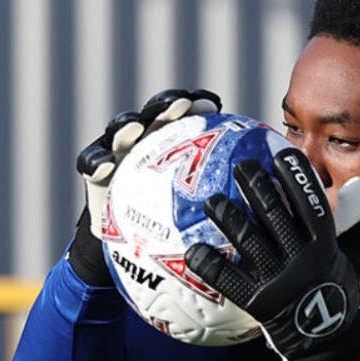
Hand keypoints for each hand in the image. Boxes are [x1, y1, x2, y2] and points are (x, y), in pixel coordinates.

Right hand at [67, 88, 220, 284]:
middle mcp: (148, 145)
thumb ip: (228, 208)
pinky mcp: (96, 174)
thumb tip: (268, 209)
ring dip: (127, 125)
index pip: (189, 119)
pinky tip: (106, 167)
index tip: (213, 105)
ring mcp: (120, 155)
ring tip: (136, 128)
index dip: (199, 105)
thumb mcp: (206, 224)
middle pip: (156, 116)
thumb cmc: (179, 239)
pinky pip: (91, 163)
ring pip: (121, 130)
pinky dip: (97, 162)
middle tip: (180, 104)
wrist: (134, 256)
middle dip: (166, 104)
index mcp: (176, 149)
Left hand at [185, 148, 359, 360]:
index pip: (310, 204)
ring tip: (212, 200)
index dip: (296, 178)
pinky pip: (230, 280)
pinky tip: (193, 251)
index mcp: (325, 246)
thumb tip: (357, 184)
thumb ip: (353, 222)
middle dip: (257, 186)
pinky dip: (211, 265)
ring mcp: (280, 281)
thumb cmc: (338, 294)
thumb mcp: (352, 258)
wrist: (329, 344)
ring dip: (229, 217)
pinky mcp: (259, 304)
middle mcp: (303, 260)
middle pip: (275, 215)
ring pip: (250, 241)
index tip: (281, 154)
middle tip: (241, 166)